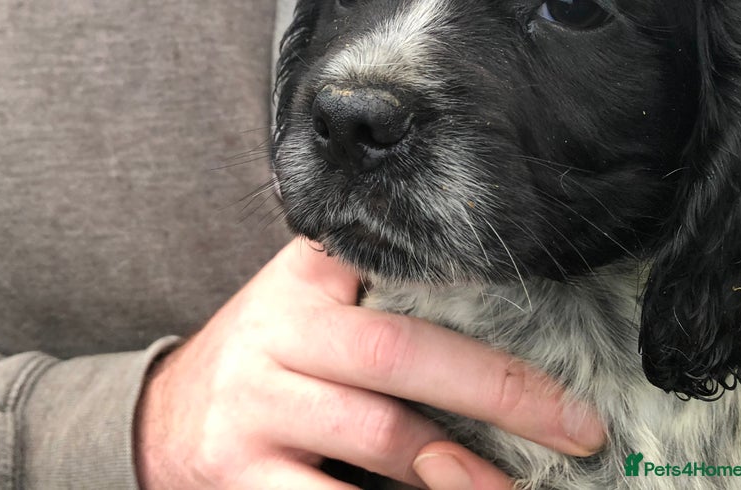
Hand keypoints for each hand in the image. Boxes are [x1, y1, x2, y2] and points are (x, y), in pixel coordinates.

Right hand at [134, 238, 605, 488]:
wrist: (164, 419)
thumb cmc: (267, 357)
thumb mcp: (304, 303)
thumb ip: (371, 286)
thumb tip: (500, 301)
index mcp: (301, 284)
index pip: (390, 270)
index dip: (466, 290)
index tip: (550, 322)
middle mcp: (274, 337)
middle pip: (398, 356)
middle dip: (496, 389)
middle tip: (576, 426)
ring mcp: (254, 410)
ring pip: (378, 437)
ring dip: (462, 472)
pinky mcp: (241, 479)